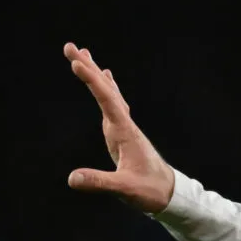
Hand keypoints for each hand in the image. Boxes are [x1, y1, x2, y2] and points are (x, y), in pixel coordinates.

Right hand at [64, 43, 175, 212]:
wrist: (170, 193)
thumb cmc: (150, 191)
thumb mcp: (124, 188)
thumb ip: (100, 182)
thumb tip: (72, 178)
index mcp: (125, 133)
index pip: (107, 101)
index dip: (92, 81)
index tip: (76, 64)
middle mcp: (125, 124)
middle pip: (107, 90)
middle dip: (89, 68)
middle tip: (70, 47)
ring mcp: (124, 127)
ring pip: (109, 94)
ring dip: (95, 74)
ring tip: (82, 55)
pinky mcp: (123, 133)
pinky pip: (112, 103)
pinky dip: (105, 88)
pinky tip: (106, 77)